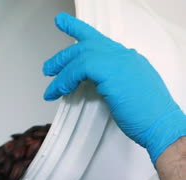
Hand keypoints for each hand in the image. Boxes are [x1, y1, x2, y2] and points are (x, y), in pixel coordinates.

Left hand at [43, 13, 185, 163]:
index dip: (79, 30)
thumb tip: (94, 83)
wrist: (162, 126)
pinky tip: (59, 91)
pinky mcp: (113, 72)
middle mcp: (124, 56)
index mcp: (128, 60)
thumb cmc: (147, 116)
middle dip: (63, 55)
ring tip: (50, 85)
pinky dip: (66, 79)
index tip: (63, 23)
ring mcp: (120, 62)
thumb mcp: (126, 92)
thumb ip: (111, 81)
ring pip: (82, 54)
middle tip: (48, 68)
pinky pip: (81, 67)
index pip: (100, 41)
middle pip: (87, 44)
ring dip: (61, 69)